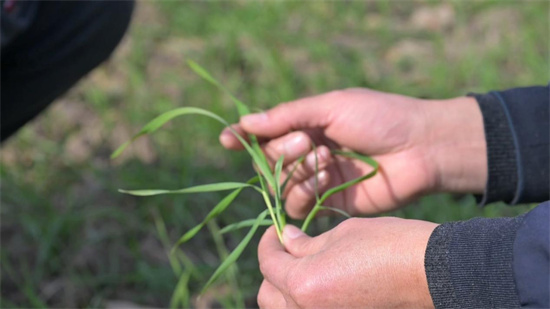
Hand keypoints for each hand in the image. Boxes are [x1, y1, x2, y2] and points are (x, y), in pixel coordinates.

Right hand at [220, 88, 486, 217]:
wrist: (420, 147)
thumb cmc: (378, 117)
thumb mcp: (331, 106)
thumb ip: (287, 116)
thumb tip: (245, 123)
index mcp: (307, 125)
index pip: (265, 134)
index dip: (243, 136)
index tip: (226, 140)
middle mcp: (308, 153)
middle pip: (269, 161)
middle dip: (282, 152)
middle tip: (310, 142)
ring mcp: (318, 180)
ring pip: (281, 186)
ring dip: (296, 172)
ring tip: (326, 159)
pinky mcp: (330, 203)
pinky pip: (299, 206)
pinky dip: (306, 192)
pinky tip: (328, 178)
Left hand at [257, 218, 438, 307]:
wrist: (432, 274)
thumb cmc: (389, 245)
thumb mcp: (342, 234)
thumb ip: (306, 243)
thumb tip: (285, 239)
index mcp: (303, 284)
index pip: (267, 263)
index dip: (269, 242)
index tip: (278, 230)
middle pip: (268, 294)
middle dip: (273, 270)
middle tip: (289, 249)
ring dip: (286, 290)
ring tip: (305, 268)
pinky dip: (307, 302)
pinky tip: (323, 283)